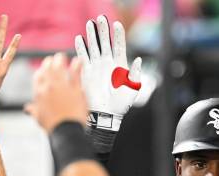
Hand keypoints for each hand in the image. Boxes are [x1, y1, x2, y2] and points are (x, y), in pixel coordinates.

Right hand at [25, 53, 87, 133]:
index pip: (38, 77)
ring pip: (59, 68)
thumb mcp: (39, 118)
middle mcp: (49, 87)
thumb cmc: (53, 126)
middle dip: (49, 62)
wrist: (66, 130)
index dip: (41, 71)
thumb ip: (34, 110)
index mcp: (39, 93)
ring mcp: (62, 87)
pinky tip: (78, 61)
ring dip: (60, 60)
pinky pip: (76, 74)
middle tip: (53, 59)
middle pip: (47, 69)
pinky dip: (77, 65)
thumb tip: (27, 109)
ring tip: (61, 56)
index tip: (43, 69)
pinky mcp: (76, 89)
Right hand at [76, 15, 140, 131]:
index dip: (118, 35)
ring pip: (94, 47)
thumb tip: (139, 60)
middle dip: (103, 30)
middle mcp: (108, 63)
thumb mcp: (132, 88)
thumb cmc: (122, 103)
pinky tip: (79, 38)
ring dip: (92, 35)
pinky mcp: (87, 72)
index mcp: (120, 65)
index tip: (117, 24)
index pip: (119, 46)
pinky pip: (83, 57)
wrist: (107, 113)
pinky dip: (81, 48)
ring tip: (90, 24)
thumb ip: (135, 74)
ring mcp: (97, 66)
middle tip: (101, 18)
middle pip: (105, 42)